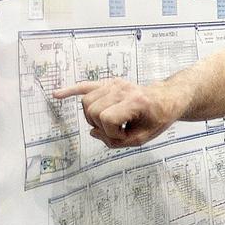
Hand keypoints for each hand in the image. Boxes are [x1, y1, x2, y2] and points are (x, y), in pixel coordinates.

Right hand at [52, 78, 186, 147]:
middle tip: (118, 130)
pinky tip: (57, 95)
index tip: (126, 135)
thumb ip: (117, 141)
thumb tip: (93, 132)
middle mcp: (122, 89)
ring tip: (108, 122)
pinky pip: (86, 85)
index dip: (113, 133)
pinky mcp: (109, 83)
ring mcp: (115, 84)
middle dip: (101, 126)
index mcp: (135, 101)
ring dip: (92, 116)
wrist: (167, 99)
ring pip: (87, 101)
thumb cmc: (157, 118)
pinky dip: (71, 90)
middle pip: (93, 110)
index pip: (107, 119)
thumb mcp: (144, 137)